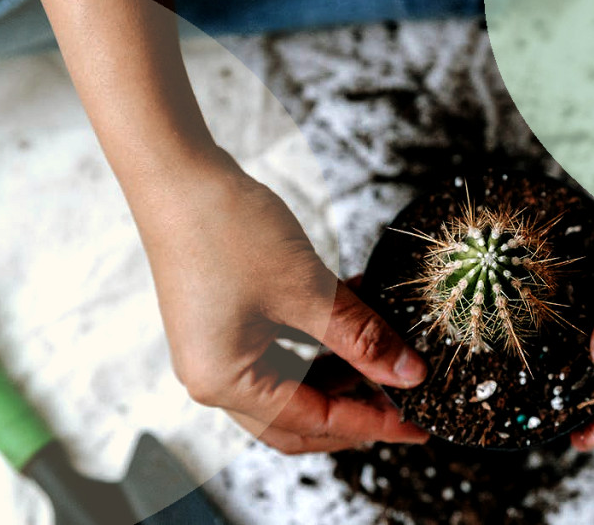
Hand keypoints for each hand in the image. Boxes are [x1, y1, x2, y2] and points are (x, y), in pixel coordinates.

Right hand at [137, 148, 428, 452]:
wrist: (177, 171)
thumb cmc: (225, 228)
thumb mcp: (308, 290)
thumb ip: (362, 338)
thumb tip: (408, 374)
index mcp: (224, 382)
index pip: (313, 421)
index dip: (372, 423)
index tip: (416, 423)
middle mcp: (214, 375)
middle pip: (298, 417)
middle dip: (353, 413)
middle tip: (405, 404)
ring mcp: (218, 347)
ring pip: (295, 382)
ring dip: (342, 374)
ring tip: (390, 359)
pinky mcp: (227, 319)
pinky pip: (285, 346)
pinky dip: (324, 340)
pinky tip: (360, 316)